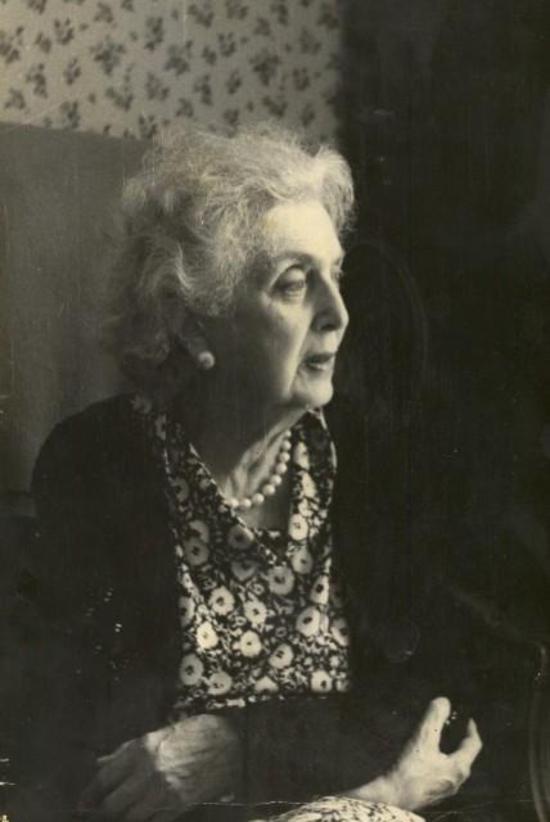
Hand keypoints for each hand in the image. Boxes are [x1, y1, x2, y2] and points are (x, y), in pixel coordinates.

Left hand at [78, 713, 240, 820]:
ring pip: (130, 818)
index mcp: (141, 750)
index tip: (81, 804)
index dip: (90, 794)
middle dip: (102, 813)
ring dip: (122, 818)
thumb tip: (101, 762)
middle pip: (113, 804)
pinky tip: (141, 819)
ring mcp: (163, 792)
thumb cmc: (193, 733)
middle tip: (95, 815)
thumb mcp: (158, 734)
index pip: (104, 777)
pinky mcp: (178, 806)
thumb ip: (127, 751)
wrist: (229, 742)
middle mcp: (148, 772)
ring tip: (119, 816)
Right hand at [350, 697, 481, 811]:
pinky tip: (425, 754)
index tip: (467, 717)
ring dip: (449, 748)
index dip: (471, 728)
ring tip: (437, 736)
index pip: (474, 744)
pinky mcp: (432, 792)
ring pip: (452, 764)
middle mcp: (456, 780)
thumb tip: (444, 701)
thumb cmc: (411, 768)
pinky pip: (442, 772)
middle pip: (464, 755)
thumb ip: (435, 716)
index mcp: (459, 767)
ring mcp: (445, 789)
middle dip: (459, 738)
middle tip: (451, 724)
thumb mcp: (423, 737)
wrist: (394, 797)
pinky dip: (439, 758)